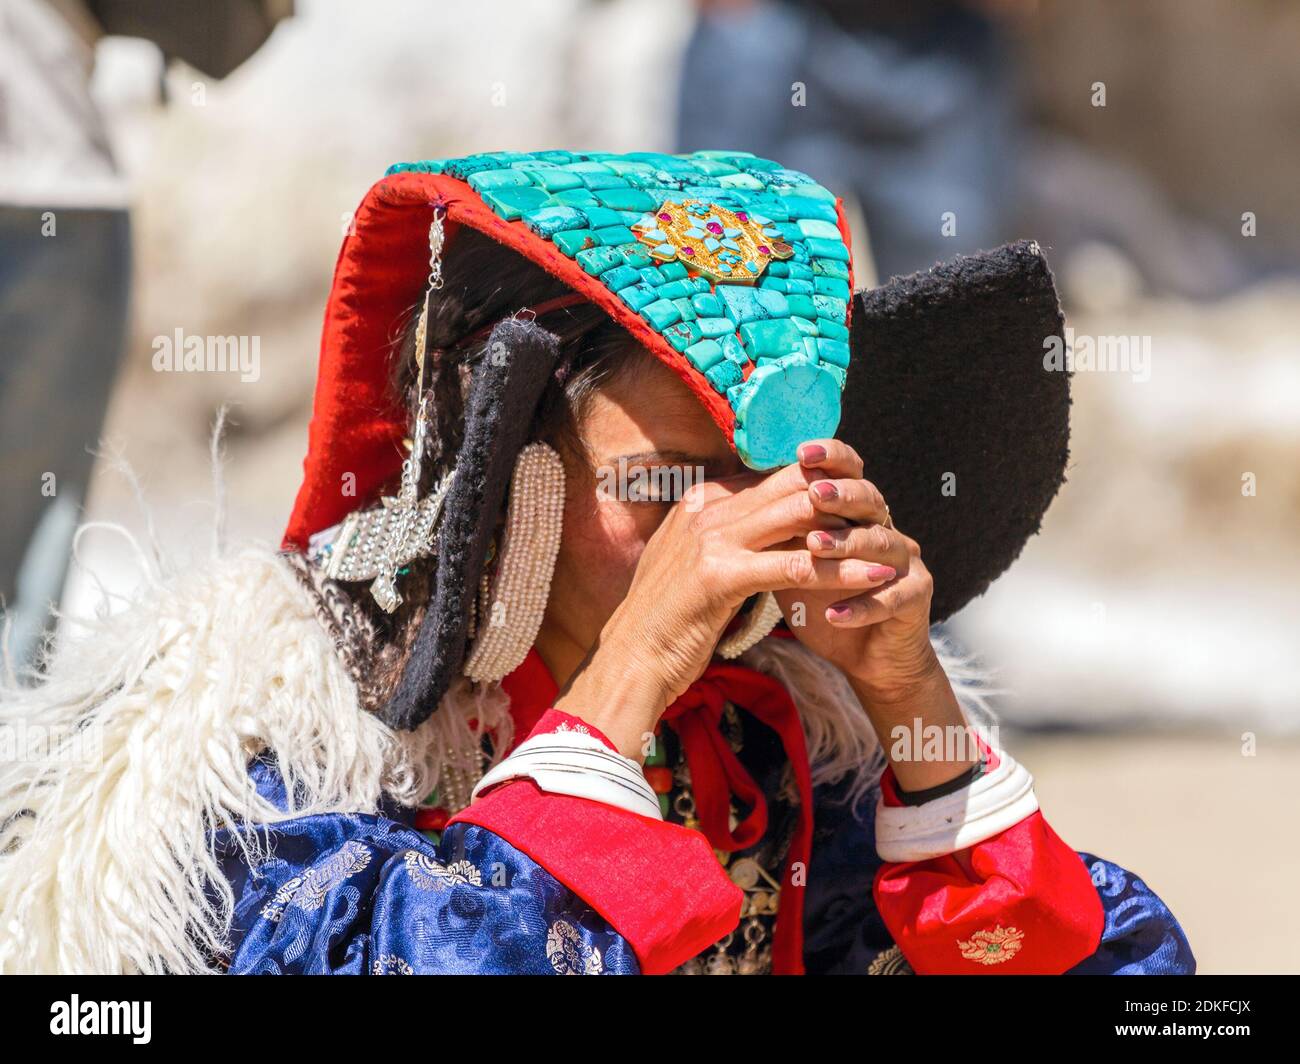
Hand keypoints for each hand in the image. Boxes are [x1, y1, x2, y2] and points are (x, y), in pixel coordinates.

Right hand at [555, 456, 896, 757]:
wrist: (631, 661)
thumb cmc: (666, 621)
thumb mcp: (693, 564)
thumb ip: (724, 536)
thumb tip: (763, 522)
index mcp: (699, 501)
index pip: (772, 476)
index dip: (818, 483)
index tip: (854, 499)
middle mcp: (705, 510)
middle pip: (791, 486)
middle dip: (841, 497)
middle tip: (882, 512)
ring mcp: (711, 539)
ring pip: (801, 519)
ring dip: (850, 532)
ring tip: (889, 545)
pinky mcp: (721, 576)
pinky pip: (796, 566)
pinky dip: (840, 570)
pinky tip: (873, 578)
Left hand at [769, 440, 941, 702]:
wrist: (864, 654)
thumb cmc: (823, 603)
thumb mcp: (793, 562)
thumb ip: (776, 531)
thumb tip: (728, 497)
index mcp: (856, 514)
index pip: (848, 473)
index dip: (830, 459)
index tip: (800, 450)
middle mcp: (885, 528)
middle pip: (869, 500)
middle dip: (841, 494)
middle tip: (814, 492)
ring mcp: (906, 562)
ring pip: (881, 544)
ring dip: (846, 545)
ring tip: (814, 547)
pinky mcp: (917, 597)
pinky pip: (893, 598)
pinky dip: (862, 606)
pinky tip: (834, 613)